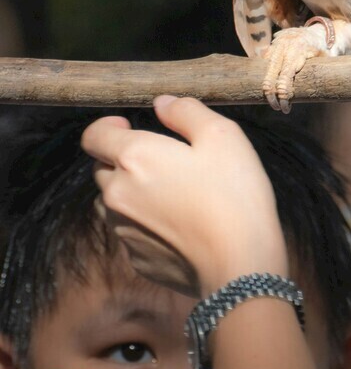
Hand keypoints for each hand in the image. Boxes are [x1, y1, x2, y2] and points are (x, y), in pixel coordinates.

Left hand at [82, 96, 288, 296]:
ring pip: (113, 202)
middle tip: (163, 160)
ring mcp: (124, 231)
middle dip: (123, 159)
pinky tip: (179, 224)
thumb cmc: (234, 193)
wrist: (240, 266)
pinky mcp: (136, 259)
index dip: (107, 126)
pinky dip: (146, 223)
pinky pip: (130, 232)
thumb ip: (186, 111)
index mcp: (134, 157)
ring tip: (171, 193)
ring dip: (131, 192)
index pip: (93, 136)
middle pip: (102, 169)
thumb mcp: (222, 135)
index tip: (130, 126)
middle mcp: (117, 194)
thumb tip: (162, 103)